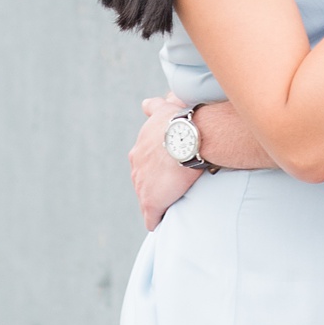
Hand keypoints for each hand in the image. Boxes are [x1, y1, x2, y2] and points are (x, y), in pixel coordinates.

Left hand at [130, 96, 202, 230]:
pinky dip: (157, 220)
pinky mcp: (151, 203)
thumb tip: (146, 103)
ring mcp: (142, 187)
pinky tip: (164, 221)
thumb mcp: (162, 110)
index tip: (168, 171)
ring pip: (145, 200)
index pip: (143, 165)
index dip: (156, 169)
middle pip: (142, 183)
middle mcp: (136, 169)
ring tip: (171, 205)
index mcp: (139, 151)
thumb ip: (153, 107)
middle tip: (172, 187)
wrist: (186, 138)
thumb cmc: (179, 122)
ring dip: (156, 203)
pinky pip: (151, 218)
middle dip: (154, 186)